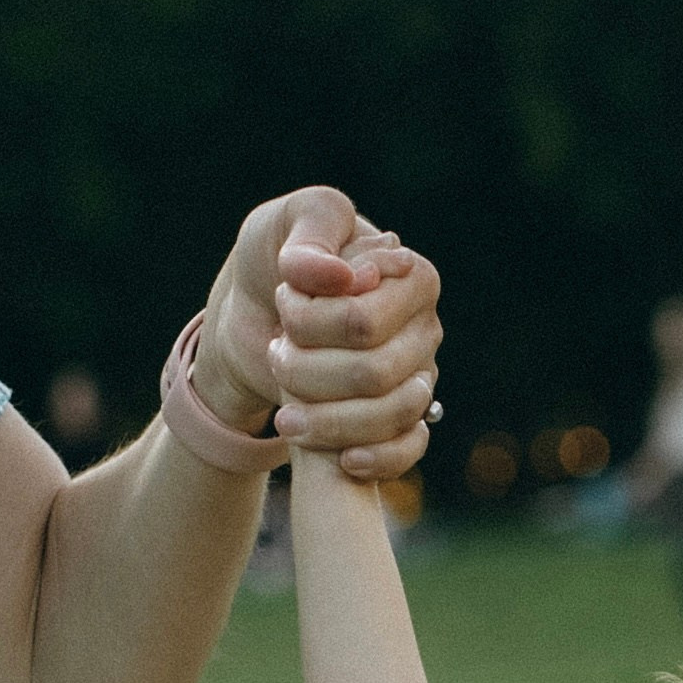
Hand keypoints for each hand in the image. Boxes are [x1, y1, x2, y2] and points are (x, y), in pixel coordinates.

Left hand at [191, 187, 442, 480]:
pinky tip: (343, 458)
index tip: (283, 300)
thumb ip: (313, 236)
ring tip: (286, 401)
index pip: (363, 322)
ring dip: (326, 416)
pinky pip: (409, 450)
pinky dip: (377, 459)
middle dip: (310, 370)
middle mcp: (424, 329)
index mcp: (412, 277)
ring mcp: (418, 375)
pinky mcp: (405, 416)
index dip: (313, 322)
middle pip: (373, 373)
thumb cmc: (277, 253)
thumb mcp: (286, 223)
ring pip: (387, 415)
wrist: (258, 308)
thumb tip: (347, 280)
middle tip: (277, 351)